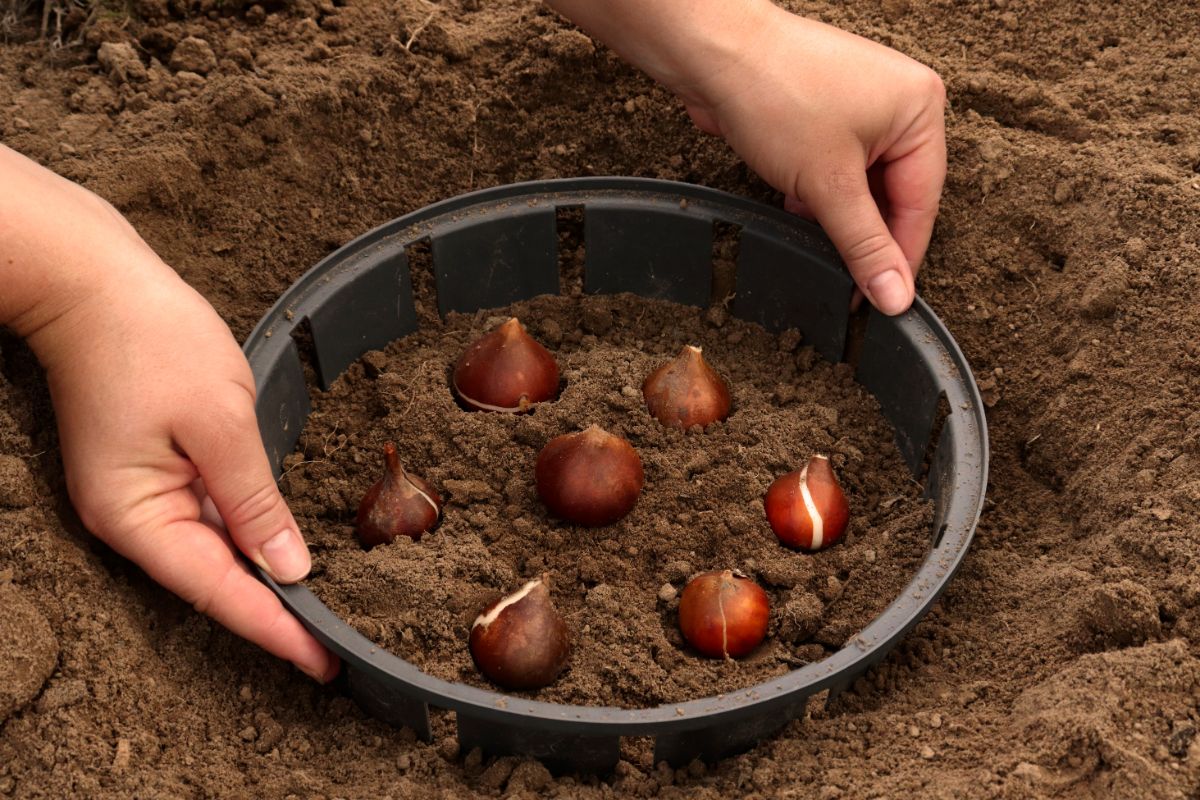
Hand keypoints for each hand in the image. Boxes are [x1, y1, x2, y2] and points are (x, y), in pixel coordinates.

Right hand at [18, 181, 337, 681]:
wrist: (92, 282)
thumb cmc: (150, 340)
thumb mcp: (220, 421)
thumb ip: (255, 501)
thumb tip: (287, 567)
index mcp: (137, 517)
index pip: (219, 593)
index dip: (275, 629)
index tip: (323, 662)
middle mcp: (132, 519)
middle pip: (213, 581)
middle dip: (273, 613)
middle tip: (334, 647)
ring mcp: (138, 496)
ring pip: (212, 551)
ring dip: (263, 576)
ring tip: (321, 609)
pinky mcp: (151, 471)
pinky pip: (205, 517)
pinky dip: (246, 534)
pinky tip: (284, 549)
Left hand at [545, 0, 945, 314]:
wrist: (714, 53)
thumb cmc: (777, 96)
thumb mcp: (829, 184)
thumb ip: (864, 244)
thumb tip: (894, 295)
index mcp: (920, 110)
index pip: (921, 203)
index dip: (900, 257)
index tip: (884, 301)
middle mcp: (899, 103)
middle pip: (893, 194)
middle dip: (864, 234)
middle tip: (847, 284)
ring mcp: (862, 104)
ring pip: (861, 184)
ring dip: (837, 216)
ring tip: (816, 244)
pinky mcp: (826, 109)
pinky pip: (835, 166)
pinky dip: (819, 193)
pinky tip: (797, 209)